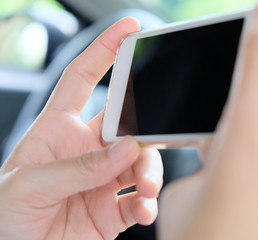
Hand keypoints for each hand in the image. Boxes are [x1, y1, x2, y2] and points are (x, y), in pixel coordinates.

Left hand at [0, 17, 162, 239]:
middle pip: (129, 124)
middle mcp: (86, 150)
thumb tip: (126, 149)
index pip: (82, 79)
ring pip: (142, 161)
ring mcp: (103, 179)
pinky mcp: (113, 209)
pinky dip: (147, 204)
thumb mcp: (29, 184)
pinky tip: (143, 210)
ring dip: (151, 172)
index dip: (104, 51)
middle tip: (157, 136)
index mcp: (58, 130)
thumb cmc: (4, 216)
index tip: (129, 29)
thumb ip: (79, 166)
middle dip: (148, 129)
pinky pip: (140, 200)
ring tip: (146, 189)